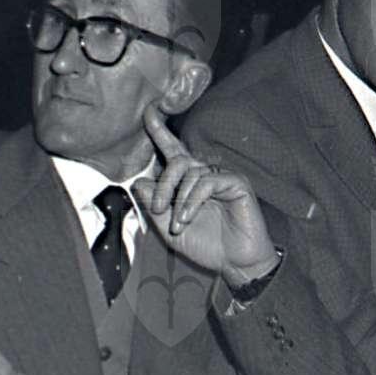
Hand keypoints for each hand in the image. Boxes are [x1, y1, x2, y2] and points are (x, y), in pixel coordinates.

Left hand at [136, 110, 274, 281]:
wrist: (235, 263)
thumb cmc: (204, 245)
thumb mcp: (167, 229)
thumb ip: (152, 206)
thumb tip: (138, 181)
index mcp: (187, 183)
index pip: (172, 151)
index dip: (160, 131)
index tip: (148, 111)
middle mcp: (204, 175)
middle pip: (177, 161)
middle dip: (162, 184)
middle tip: (158, 208)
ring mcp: (222, 178)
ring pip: (190, 171)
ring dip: (177, 199)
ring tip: (177, 223)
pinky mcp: (237, 184)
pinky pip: (208, 182)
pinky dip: (192, 200)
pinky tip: (186, 218)